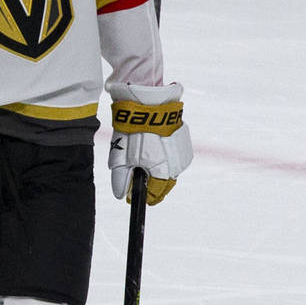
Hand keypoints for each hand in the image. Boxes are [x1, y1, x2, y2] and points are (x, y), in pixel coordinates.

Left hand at [106, 81, 192, 204]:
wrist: (148, 106)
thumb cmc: (133, 132)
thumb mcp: (121, 157)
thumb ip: (121, 179)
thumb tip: (122, 195)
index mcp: (161, 171)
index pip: (156, 193)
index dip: (146, 198)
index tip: (136, 198)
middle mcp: (176, 165)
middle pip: (165, 184)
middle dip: (154, 187)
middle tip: (142, 187)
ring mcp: (182, 153)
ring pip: (172, 170)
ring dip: (161, 172)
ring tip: (147, 169)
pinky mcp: (184, 141)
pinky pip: (176, 157)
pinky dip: (167, 159)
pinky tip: (156, 154)